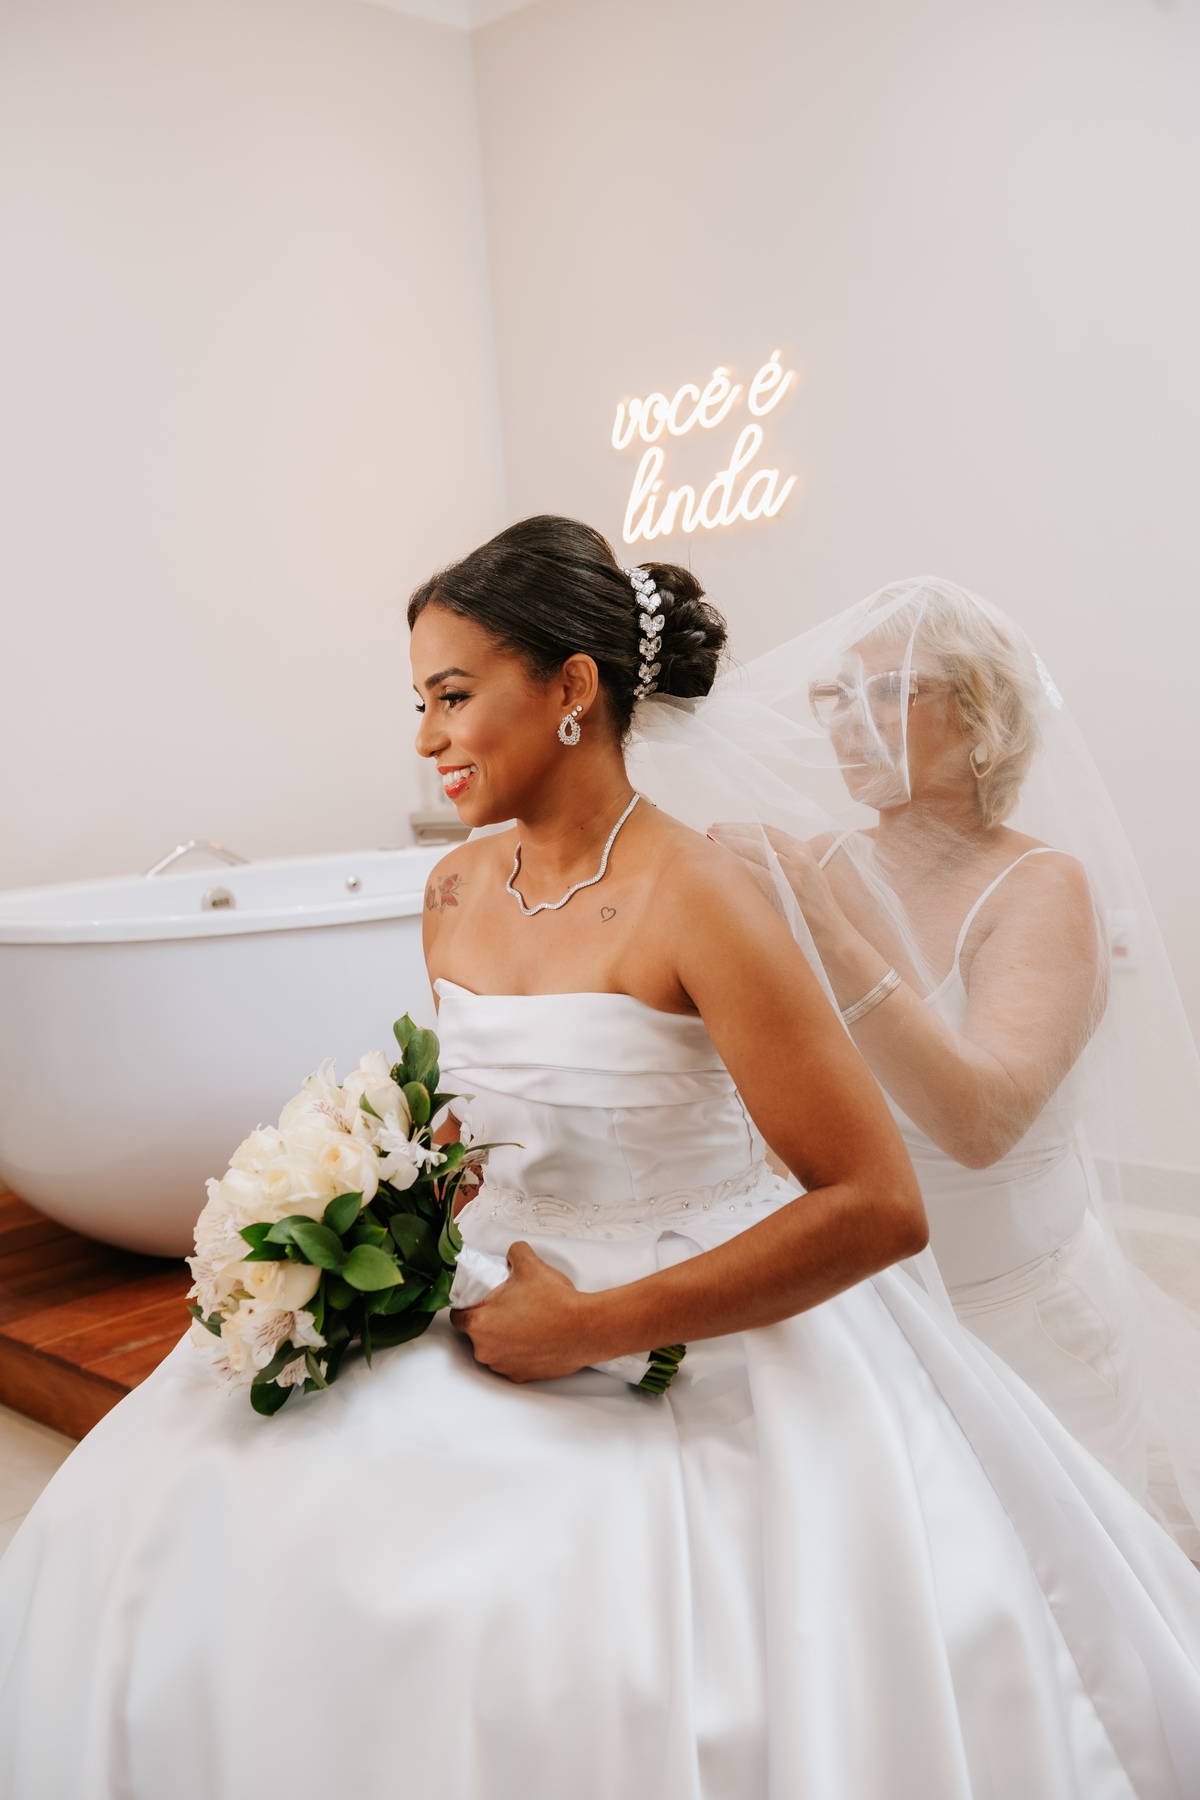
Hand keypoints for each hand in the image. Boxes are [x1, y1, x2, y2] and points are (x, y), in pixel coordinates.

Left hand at [449, 1242, 597, 1381]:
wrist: (586, 1329)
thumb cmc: (556, 1302)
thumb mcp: (531, 1265)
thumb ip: (515, 1253)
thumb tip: (513, 1252)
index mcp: (480, 1324)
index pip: (457, 1316)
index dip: (466, 1305)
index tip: (478, 1300)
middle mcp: (487, 1350)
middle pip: (476, 1333)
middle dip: (489, 1321)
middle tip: (508, 1307)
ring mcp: (504, 1366)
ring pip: (494, 1349)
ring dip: (503, 1338)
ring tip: (525, 1321)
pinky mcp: (522, 1376)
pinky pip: (512, 1362)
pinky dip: (519, 1352)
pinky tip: (534, 1338)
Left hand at [708, 823, 847, 946]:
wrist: (835, 937)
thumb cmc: (815, 912)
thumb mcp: (805, 877)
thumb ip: (784, 862)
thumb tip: (749, 854)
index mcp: (803, 850)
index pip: (767, 829)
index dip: (740, 825)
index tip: (720, 826)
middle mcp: (799, 856)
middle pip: (757, 835)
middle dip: (730, 831)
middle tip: (709, 831)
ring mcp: (793, 873)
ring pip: (753, 851)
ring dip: (728, 846)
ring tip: (708, 846)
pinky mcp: (787, 891)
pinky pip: (754, 874)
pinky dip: (736, 869)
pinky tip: (719, 870)